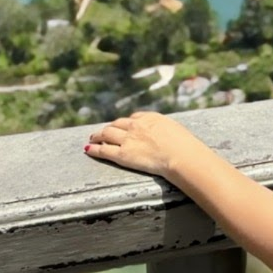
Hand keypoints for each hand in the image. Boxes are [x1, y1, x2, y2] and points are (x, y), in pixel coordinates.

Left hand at [84, 112, 201, 182]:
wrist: (181, 154)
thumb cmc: (184, 145)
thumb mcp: (175, 129)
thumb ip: (164, 129)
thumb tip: (164, 134)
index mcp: (150, 118)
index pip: (133, 118)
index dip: (125, 123)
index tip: (123, 127)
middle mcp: (136, 126)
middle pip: (117, 124)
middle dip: (109, 127)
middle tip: (103, 132)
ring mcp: (128, 139)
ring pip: (107, 134)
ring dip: (98, 136)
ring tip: (92, 138)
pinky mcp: (123, 154)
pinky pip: (104, 150)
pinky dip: (94, 149)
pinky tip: (88, 149)